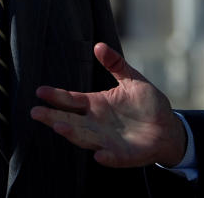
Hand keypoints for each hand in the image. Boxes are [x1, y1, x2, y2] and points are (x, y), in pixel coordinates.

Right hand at [30, 42, 186, 167]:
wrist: (168, 128)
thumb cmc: (147, 103)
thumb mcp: (132, 80)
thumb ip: (115, 64)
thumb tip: (98, 45)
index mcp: (96, 105)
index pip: (71, 100)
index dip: (56, 96)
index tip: (40, 91)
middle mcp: (96, 124)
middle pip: (70, 121)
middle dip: (52, 117)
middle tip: (35, 112)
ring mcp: (108, 141)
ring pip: (85, 138)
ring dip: (72, 134)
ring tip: (59, 127)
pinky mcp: (123, 155)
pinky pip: (113, 157)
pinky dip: (106, 157)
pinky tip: (98, 155)